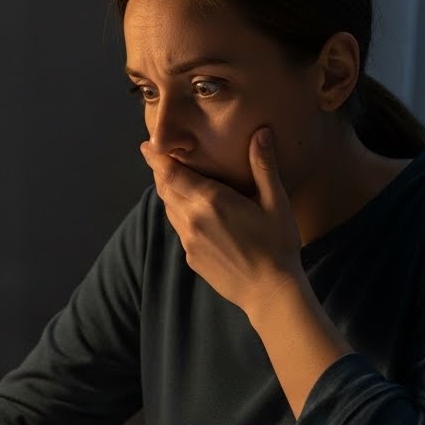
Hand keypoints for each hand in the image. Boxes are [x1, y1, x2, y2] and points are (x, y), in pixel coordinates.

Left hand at [140, 127, 303, 322]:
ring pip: (169, 209)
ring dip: (167, 192)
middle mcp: (192, 220)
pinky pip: (179, 229)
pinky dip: (178, 214)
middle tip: (155, 156)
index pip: (171, 173)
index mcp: (211, 201)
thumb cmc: (278, 245)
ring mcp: (189, 241)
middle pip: (165, 189)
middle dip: (159, 172)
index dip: (156, 158)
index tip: (146, 146)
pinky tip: (190, 212)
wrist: (269, 292)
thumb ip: (263, 166)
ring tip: (170, 179)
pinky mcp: (191, 258)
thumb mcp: (275, 202)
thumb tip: (260, 132)